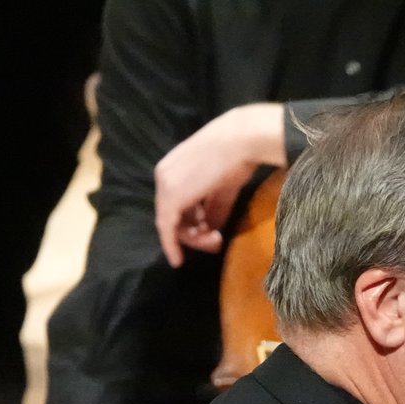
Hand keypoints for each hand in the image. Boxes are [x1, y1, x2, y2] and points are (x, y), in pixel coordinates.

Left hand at [154, 103, 285, 266]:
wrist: (240, 141)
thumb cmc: (236, 158)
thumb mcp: (223, 187)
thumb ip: (213, 208)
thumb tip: (211, 229)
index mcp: (173, 168)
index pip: (176, 202)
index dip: (191, 222)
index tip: (210, 235)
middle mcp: (164, 175)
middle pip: (172, 214)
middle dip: (193, 233)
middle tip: (217, 242)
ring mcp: (165, 186)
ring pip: (171, 223)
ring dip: (192, 239)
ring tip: (217, 241)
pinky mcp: (171, 198)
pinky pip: (167, 229)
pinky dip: (172, 245)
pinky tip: (179, 260)